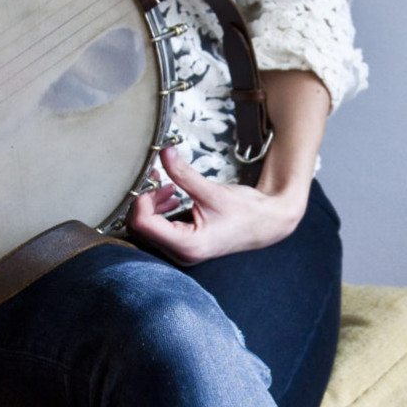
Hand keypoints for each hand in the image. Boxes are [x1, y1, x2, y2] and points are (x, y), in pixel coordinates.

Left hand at [128, 146, 308, 262]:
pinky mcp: (183, 247)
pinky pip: (158, 231)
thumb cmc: (246, 213)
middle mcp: (181, 254)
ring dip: (151, 206)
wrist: (265, 225)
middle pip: (140, 229)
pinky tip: (172, 197)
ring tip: (168, 187)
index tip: (152, 180)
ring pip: (147, 230)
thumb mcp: (212, 191)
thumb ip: (184, 173)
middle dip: (145, 201)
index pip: (143, 224)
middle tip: (158, 179)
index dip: (141, 199)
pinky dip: (158, 212)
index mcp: (187, 244)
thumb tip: (164, 153)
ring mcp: (181, 253)